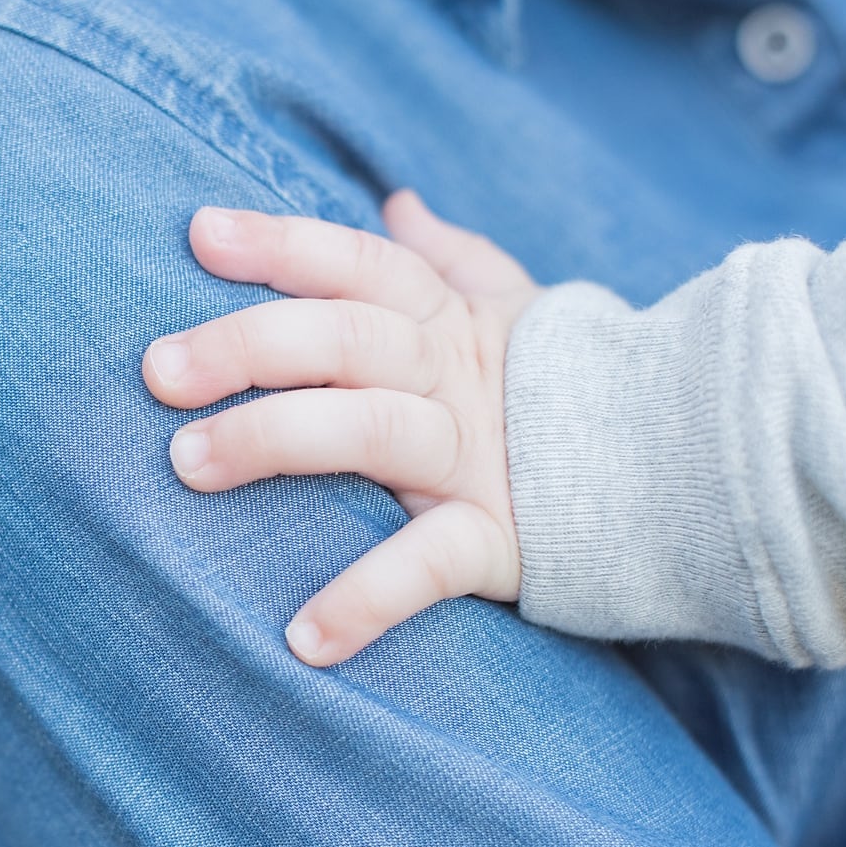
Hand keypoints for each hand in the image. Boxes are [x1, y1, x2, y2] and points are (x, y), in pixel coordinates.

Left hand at [142, 190, 538, 665]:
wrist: (687, 472)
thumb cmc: (566, 389)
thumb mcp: (514, 311)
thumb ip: (449, 259)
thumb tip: (397, 206)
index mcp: (448, 320)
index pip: (358, 265)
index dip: (282, 244)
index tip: (199, 235)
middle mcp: (454, 377)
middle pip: (342, 339)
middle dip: (246, 346)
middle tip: (157, 370)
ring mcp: (477, 457)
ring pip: (367, 433)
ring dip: (273, 442)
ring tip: (186, 465)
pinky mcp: (503, 539)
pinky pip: (426, 566)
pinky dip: (365, 601)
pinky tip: (302, 640)